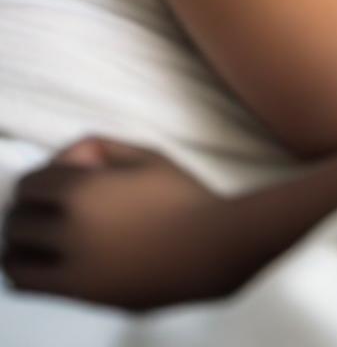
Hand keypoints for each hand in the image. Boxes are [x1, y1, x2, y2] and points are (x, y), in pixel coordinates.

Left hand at [1, 136, 247, 310]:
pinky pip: (27, 284)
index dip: (42, 178)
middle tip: (51, 206)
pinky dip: (23, 270)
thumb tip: (69, 160)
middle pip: (17, 219)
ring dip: (18, 242)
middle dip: (28, 209)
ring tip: (40, 236)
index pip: (31, 184)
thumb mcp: (148, 156)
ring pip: (12, 257)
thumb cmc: (184, 197)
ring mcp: (71, 268)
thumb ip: (102, 148)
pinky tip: (44, 260)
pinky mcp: (79, 295)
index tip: (61, 179)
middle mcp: (68, 231)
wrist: (210, 248)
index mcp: (84, 192)